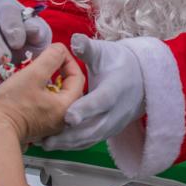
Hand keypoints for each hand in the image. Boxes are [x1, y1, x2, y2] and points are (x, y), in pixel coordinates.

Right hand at [0, 43, 83, 142]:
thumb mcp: (33, 74)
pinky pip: (50, 104)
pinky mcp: (40, 125)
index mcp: (66, 107)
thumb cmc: (11, 104)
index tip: (55, 51)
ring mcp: (51, 124)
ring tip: (40, 70)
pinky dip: (45, 91)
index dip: (68, 60)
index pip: (78, 77)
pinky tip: (34, 86)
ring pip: (59, 95)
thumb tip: (60, 49)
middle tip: (49, 59)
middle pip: (70, 87)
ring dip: (52, 80)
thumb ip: (50, 58)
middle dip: (61, 70)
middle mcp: (63, 118)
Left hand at [41, 34, 144, 150]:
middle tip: (48, 139)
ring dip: (69, 143)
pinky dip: (73, 145)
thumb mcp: (104, 52)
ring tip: (46, 144)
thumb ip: (88, 48)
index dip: (86, 109)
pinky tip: (55, 145)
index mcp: (114, 88)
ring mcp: (112, 124)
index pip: (101, 101)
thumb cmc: (117, 62)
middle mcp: (115, 110)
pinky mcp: (108, 131)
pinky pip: (90, 141)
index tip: (69, 116)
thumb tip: (75, 40)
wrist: (139, 80)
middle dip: (71, 135)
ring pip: (91, 138)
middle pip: (94, 127)